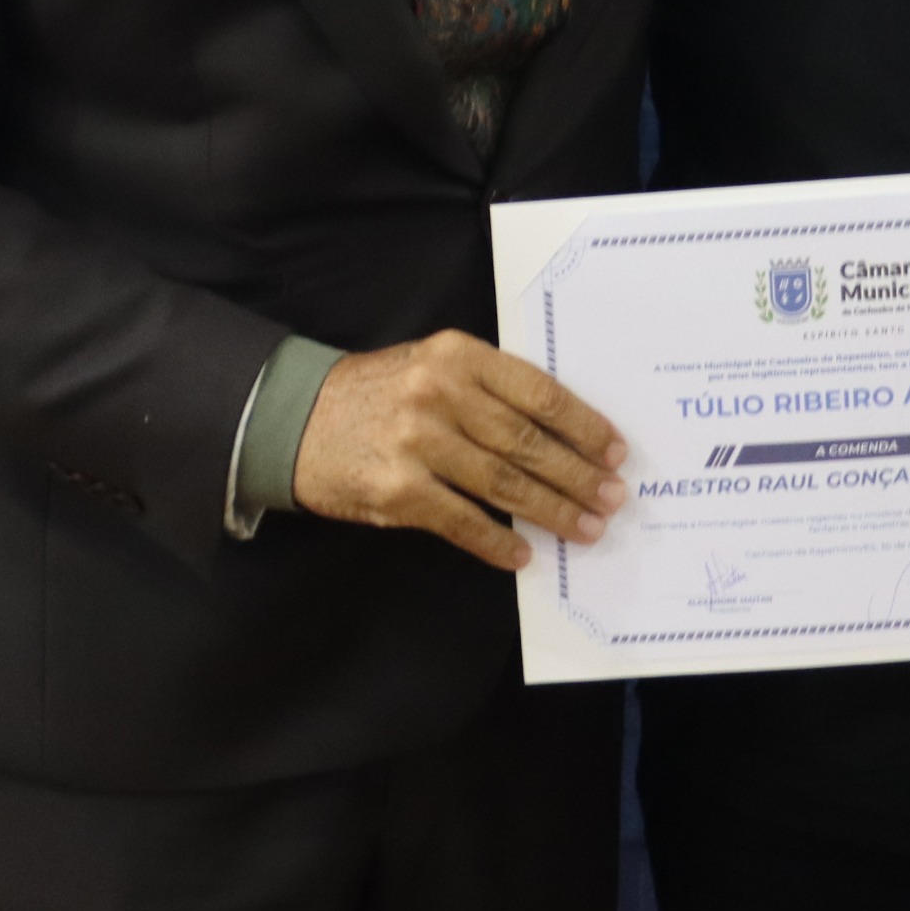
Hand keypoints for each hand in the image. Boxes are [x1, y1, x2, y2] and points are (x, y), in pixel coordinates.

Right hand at [291, 331, 627, 571]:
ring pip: (504, 484)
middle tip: (613, 499)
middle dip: (578, 476)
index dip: (584, 426)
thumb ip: (489, 389)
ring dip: (551, 511)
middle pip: (528, 443)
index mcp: (456, 355)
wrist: (294, 418)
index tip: (615, 452)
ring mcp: (416, 444)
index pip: (539, 394)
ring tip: (585, 528)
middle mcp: (438, 394)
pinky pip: (463, 522)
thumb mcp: (433, 365)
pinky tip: (524, 554)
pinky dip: (498, 543)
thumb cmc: (379, 392)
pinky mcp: (396, 491)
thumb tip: (563, 436)